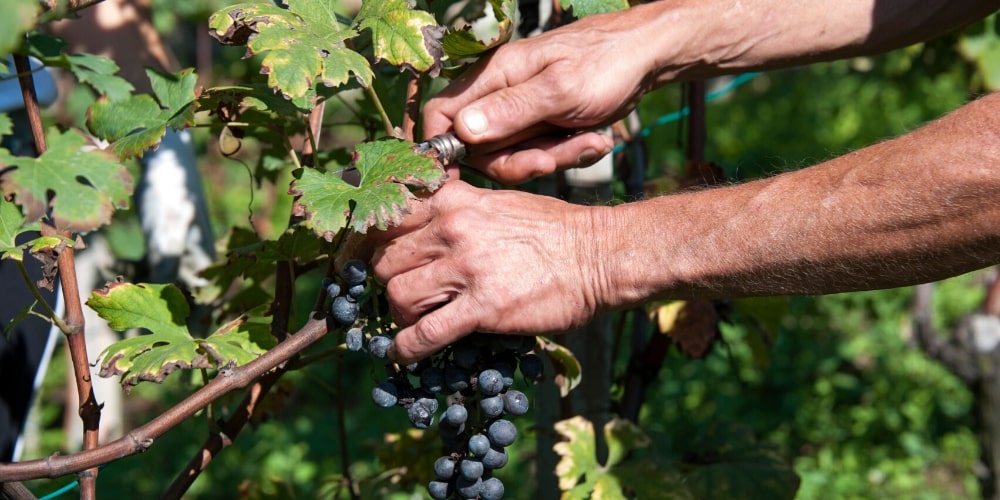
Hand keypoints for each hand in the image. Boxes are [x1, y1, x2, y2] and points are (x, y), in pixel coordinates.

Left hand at [371, 181, 605, 362]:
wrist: (599, 255)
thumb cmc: (555, 230)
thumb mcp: (500, 202)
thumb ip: (460, 208)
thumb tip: (428, 222)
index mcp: (455, 200)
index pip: (390, 216)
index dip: (378, 242)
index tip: (382, 259)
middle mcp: (453, 229)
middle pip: (385, 259)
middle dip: (389, 280)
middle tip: (406, 294)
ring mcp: (467, 268)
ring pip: (398, 294)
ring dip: (400, 314)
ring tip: (416, 321)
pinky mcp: (483, 308)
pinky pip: (426, 333)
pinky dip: (407, 348)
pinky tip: (405, 354)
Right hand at [423, 8, 659, 183]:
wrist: (648, 56)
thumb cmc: (606, 63)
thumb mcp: (560, 90)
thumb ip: (511, 111)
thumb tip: (461, 131)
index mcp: (494, 76)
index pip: (441, 113)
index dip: (442, 148)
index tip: (457, 181)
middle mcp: (500, 94)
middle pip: (481, 148)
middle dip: (520, 161)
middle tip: (556, 158)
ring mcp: (521, 111)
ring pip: (515, 155)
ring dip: (553, 158)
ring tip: (592, 142)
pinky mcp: (543, 124)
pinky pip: (541, 152)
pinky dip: (568, 153)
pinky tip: (596, 140)